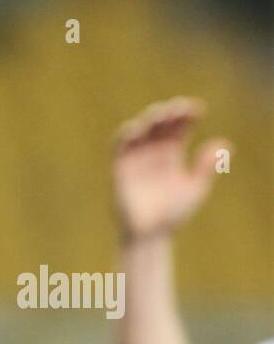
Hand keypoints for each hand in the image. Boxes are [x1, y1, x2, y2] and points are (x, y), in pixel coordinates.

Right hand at [113, 96, 228, 241]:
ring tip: (161, 114)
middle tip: (180, 109)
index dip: (186, 115)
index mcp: (171, 154)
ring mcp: (136, 159)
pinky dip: (127, 134)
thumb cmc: (172, 214)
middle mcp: (152, 153)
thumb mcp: (195, 188)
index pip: (178, 127)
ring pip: (140, 130)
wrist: (150, 235)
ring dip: (149, 120)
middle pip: (160, 124)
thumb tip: (222, 145)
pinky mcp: (120, 169)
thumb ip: (206, 166)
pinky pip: (120, 147)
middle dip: (169, 113)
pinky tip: (138, 128)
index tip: (197, 110)